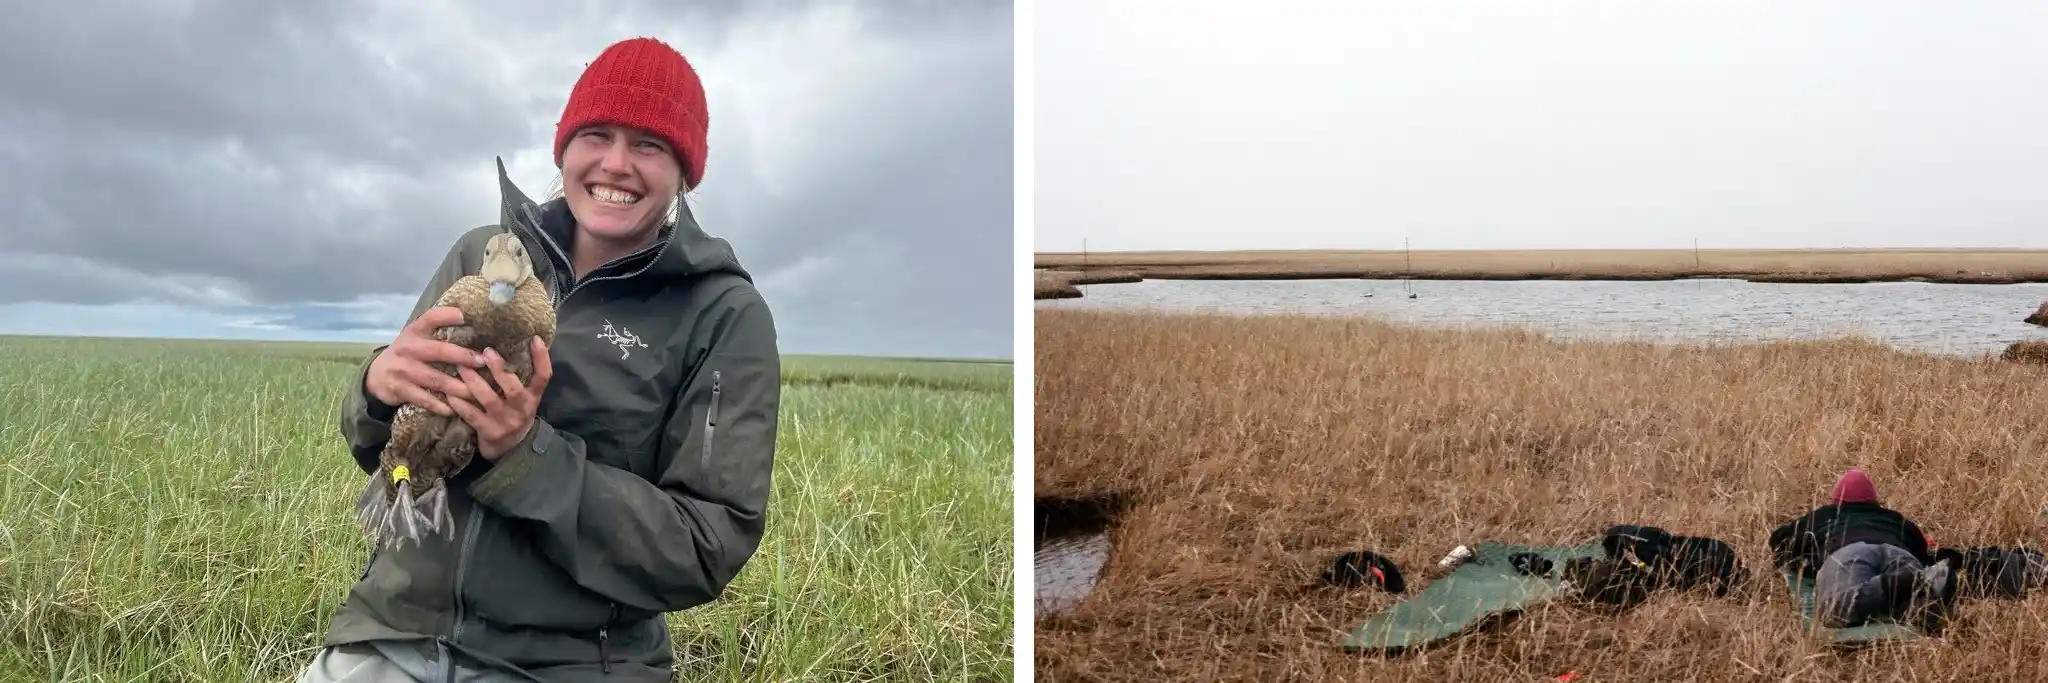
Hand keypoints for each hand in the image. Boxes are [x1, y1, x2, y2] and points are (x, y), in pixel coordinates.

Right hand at [365, 306, 485, 414]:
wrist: (376, 375)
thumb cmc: (408, 354)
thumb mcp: (416, 338)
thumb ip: (437, 332)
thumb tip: (473, 328)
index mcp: (415, 332)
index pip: (430, 318)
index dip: (445, 315)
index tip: (463, 315)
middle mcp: (408, 348)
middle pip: (438, 351)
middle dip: (462, 356)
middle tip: (482, 362)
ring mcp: (402, 369)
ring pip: (435, 379)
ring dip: (457, 387)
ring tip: (475, 392)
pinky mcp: (399, 388)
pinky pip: (424, 398)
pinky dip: (440, 405)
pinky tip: (454, 409)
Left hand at [449, 336, 552, 461]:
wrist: (510, 450)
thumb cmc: (515, 414)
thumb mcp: (524, 398)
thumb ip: (520, 378)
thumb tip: (509, 344)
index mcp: (533, 397)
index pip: (544, 376)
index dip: (541, 358)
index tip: (535, 338)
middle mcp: (522, 409)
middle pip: (514, 388)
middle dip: (500, 369)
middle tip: (486, 351)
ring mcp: (505, 421)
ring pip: (489, 400)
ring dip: (473, 382)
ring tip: (460, 366)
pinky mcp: (488, 432)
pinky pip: (471, 415)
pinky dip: (459, 403)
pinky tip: (448, 392)